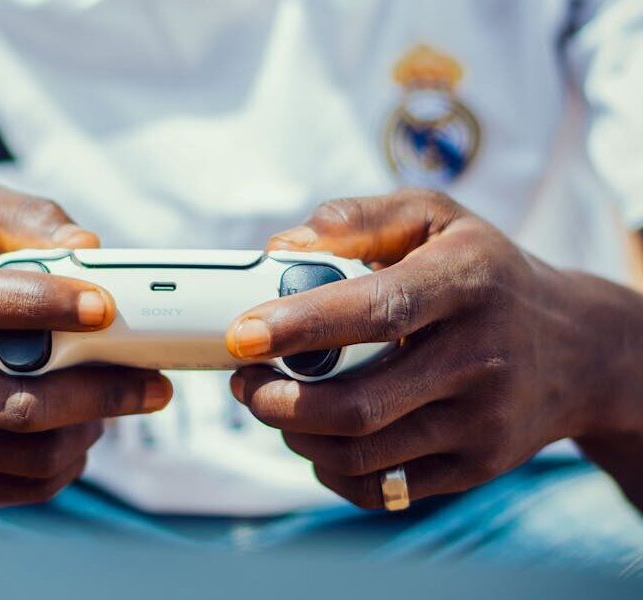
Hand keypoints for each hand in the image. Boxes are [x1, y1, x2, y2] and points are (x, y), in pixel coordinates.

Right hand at [0, 183, 171, 507]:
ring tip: (108, 400)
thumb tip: (83, 244)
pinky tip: (76, 429)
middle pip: (16, 405)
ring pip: (30, 455)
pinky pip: (25, 487)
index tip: (104, 306)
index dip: (37, 304)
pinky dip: (70, 461)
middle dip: (99, 393)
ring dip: (91, 428)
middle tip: (151, 381)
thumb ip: (25, 219)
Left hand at [225, 189, 608, 508]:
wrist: (574, 349)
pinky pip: (381, 487)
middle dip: (277, 401)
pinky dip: (329, 468)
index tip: (243, 334)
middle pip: (359, 405)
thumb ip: (357, 220)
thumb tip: (280, 247)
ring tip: (270, 403)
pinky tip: (314, 437)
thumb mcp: (434, 218)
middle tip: (243, 380)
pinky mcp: (473, 468)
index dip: (302, 326)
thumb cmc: (483, 272)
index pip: (380, 310)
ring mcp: (480, 424)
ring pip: (361, 454)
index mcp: (468, 283)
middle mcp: (480, 359)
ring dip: (293, 435)